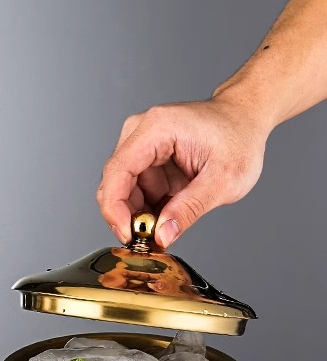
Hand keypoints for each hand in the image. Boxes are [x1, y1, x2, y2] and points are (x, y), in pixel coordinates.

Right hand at [96, 93, 271, 247]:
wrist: (246, 120)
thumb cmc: (239, 138)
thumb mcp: (224, 179)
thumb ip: (190, 209)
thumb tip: (162, 236)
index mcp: (156, 128)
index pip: (118, 171)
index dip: (115, 208)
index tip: (128, 235)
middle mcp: (140, 132)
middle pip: (115, 183)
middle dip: (127, 217)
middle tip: (149, 241)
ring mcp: (141, 145)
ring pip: (123, 191)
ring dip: (139, 215)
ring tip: (167, 226)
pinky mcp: (146, 159)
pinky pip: (135, 191)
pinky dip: (147, 209)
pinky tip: (168, 214)